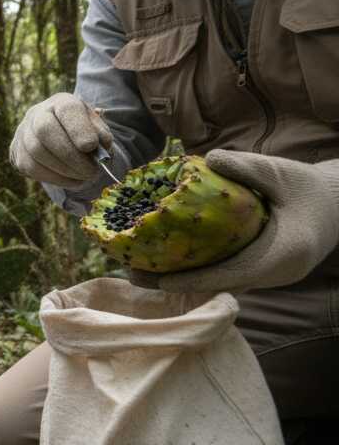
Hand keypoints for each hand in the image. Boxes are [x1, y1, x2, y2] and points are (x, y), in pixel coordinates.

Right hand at [9, 93, 112, 187]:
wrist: (59, 138)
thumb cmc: (82, 133)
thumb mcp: (96, 128)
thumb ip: (101, 134)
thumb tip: (99, 146)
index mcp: (61, 102)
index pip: (66, 109)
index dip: (78, 128)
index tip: (91, 146)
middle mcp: (37, 114)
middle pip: (44, 131)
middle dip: (71, 155)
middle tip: (92, 171)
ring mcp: (23, 133)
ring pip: (37, 152)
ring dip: (65, 170)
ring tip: (85, 177)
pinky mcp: (17, 153)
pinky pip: (32, 168)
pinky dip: (56, 178)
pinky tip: (72, 180)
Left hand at [131, 150, 338, 293]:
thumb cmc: (312, 187)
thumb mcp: (282, 172)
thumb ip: (248, 167)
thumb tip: (208, 158)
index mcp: (283, 254)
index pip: (231, 276)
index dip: (192, 280)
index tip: (157, 279)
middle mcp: (276, 273)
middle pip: (219, 285)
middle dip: (177, 283)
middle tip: (133, 276)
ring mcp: (270, 275)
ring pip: (221, 283)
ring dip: (184, 278)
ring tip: (140, 269)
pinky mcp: (263, 269)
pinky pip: (226, 274)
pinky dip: (198, 269)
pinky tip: (167, 257)